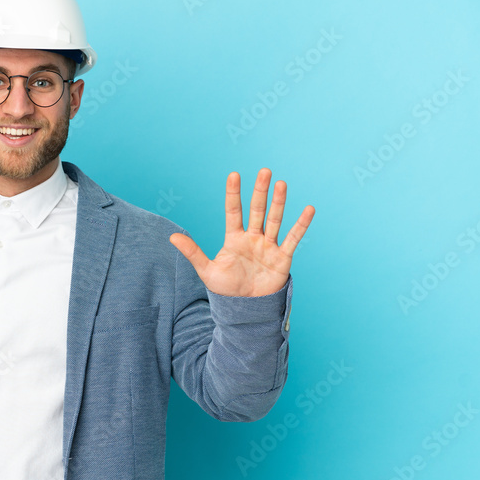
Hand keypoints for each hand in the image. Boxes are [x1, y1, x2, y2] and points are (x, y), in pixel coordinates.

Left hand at [169, 169, 313, 296]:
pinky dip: (301, 224)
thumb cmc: (226, 289)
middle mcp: (252, 238)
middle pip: (257, 210)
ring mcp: (268, 246)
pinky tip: (309, 209)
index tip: (234, 174)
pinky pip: (293, 238)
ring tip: (281, 183)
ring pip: (274, 219)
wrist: (245, 308)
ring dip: (278, 202)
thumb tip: (171, 237)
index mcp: (234, 238)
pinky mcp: (282, 257)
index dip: (234, 193)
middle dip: (260, 191)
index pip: (234, 211)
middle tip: (264, 171)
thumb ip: (192, 252)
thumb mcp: (207, 270)